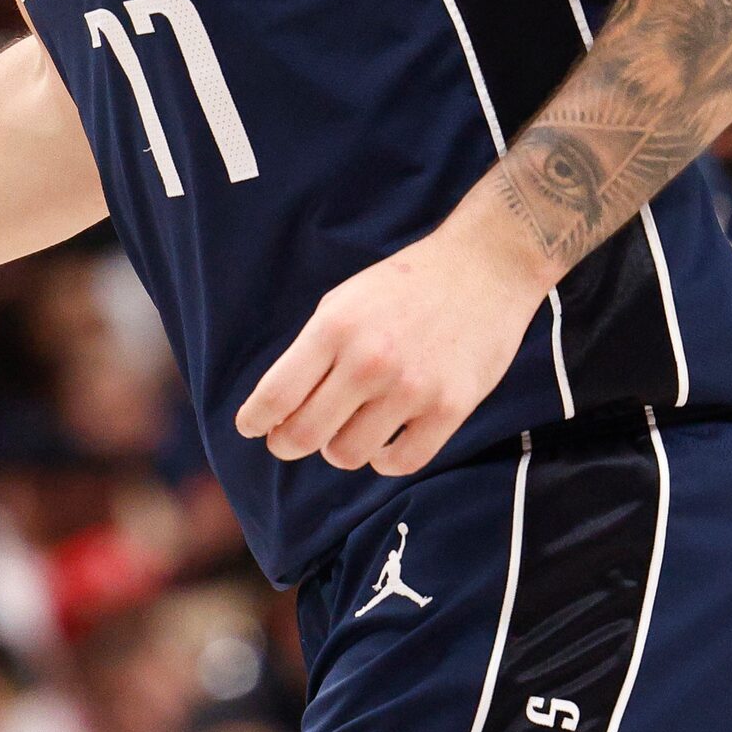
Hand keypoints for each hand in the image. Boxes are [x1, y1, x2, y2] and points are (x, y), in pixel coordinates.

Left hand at [234, 216, 548, 476]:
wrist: (481, 269)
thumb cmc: (403, 287)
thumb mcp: (342, 304)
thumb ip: (311, 353)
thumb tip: (278, 408)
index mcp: (334, 328)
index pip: (277, 394)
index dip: (255, 419)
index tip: (250, 427)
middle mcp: (369, 361)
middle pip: (305, 433)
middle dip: (286, 443)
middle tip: (286, 441)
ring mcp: (411, 388)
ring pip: (348, 454)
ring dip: (337, 448)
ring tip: (344, 431)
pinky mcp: (450, 409)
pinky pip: (400, 462)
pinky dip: (382, 459)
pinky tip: (381, 442)